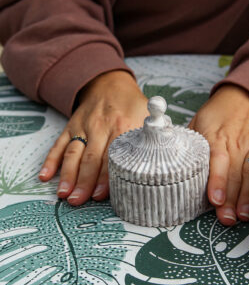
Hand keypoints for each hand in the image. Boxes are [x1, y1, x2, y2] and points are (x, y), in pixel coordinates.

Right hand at [39, 71, 147, 204]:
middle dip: (84, 182)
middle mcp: (101, 127)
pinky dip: (51, 160)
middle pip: (91, 158)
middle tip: (78, 201)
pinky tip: (46, 176)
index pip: (113, 156)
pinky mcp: (71, 126)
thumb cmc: (132, 105)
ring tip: (64, 194)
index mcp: (123, 126)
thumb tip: (167, 155)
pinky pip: (59, 144)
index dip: (106, 177)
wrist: (110, 83)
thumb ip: (155, 133)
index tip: (101, 195)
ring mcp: (83, 127)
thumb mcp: (147, 114)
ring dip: (67, 175)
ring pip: (73, 153)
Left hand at [189, 84, 248, 225]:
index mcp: (216, 134)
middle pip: (235, 172)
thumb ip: (188, 143)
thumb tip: (168, 163)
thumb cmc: (219, 113)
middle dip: (232, 198)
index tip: (215, 199)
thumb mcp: (199, 120)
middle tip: (227, 219)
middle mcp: (237, 141)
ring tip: (244, 217)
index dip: (217, 180)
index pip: (216, 158)